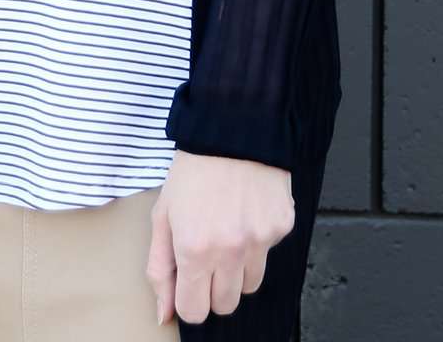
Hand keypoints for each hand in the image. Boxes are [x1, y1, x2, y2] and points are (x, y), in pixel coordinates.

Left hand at [146, 152, 294, 326]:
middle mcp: (230, 250)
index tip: (189, 280)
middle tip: (208, 254)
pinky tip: (246, 210)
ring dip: (238, 268)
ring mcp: (260, 239)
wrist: (232, 126)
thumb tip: (163, 315)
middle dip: (214, 287)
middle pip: (226, 305)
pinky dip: (258, 240)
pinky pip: (270, 252)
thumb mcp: (163, 215)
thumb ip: (160, 268)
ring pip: (250, 284)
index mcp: (194, 250)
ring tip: (228, 230)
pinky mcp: (282, 226)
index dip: (190, 298)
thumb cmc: (193, 169)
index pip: (195, 311)